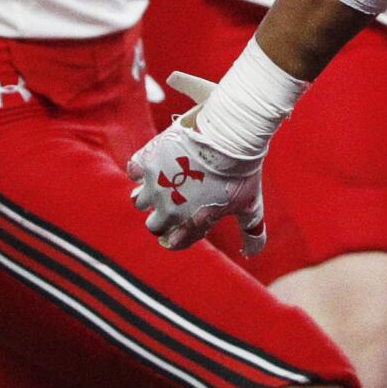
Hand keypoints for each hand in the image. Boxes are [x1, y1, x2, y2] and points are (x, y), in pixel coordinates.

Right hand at [128, 72, 266, 253]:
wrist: (230, 135)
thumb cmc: (242, 172)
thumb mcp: (250, 206)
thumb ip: (251, 233)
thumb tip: (253, 252)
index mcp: (192, 224)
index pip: (174, 242)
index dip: (181, 232)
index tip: (189, 218)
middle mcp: (169, 210)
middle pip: (154, 225)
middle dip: (163, 216)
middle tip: (178, 198)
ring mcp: (155, 185)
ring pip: (139, 201)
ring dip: (149, 194)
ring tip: (166, 180)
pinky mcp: (147, 161)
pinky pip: (133, 171)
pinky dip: (141, 169)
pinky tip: (158, 162)